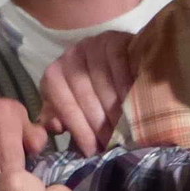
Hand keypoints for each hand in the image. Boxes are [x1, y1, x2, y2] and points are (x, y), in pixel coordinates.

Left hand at [40, 30, 136, 154]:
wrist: (118, 58)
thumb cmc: (91, 88)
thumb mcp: (70, 101)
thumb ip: (58, 115)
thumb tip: (54, 127)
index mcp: (54, 75)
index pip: (65, 106)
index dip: (80, 130)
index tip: (92, 150)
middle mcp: (69, 57)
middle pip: (84, 97)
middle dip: (99, 124)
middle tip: (112, 145)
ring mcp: (91, 45)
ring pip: (102, 84)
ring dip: (115, 110)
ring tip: (126, 130)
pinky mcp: (113, 39)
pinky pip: (119, 66)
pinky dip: (127, 86)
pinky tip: (135, 104)